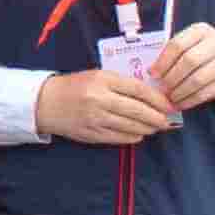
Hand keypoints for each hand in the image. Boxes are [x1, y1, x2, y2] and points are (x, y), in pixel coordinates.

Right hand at [35, 68, 178, 146]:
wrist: (45, 102)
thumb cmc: (74, 86)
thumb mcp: (97, 76)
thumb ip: (121, 83)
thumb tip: (149, 95)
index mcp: (102, 80)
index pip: (138, 89)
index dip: (157, 99)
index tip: (169, 104)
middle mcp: (100, 99)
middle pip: (138, 111)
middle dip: (157, 117)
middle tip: (167, 120)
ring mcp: (96, 118)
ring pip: (131, 127)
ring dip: (147, 128)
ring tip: (155, 127)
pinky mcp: (92, 134)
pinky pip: (119, 138)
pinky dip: (133, 137)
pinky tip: (138, 134)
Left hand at [153, 24, 214, 111]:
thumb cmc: (204, 53)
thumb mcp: (191, 44)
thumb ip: (173, 53)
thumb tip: (151, 71)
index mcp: (201, 31)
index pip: (178, 44)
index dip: (162, 61)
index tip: (152, 74)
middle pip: (188, 61)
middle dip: (171, 77)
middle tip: (161, 88)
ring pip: (198, 79)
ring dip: (180, 91)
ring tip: (170, 98)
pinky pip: (206, 93)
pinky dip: (190, 100)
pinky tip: (181, 103)